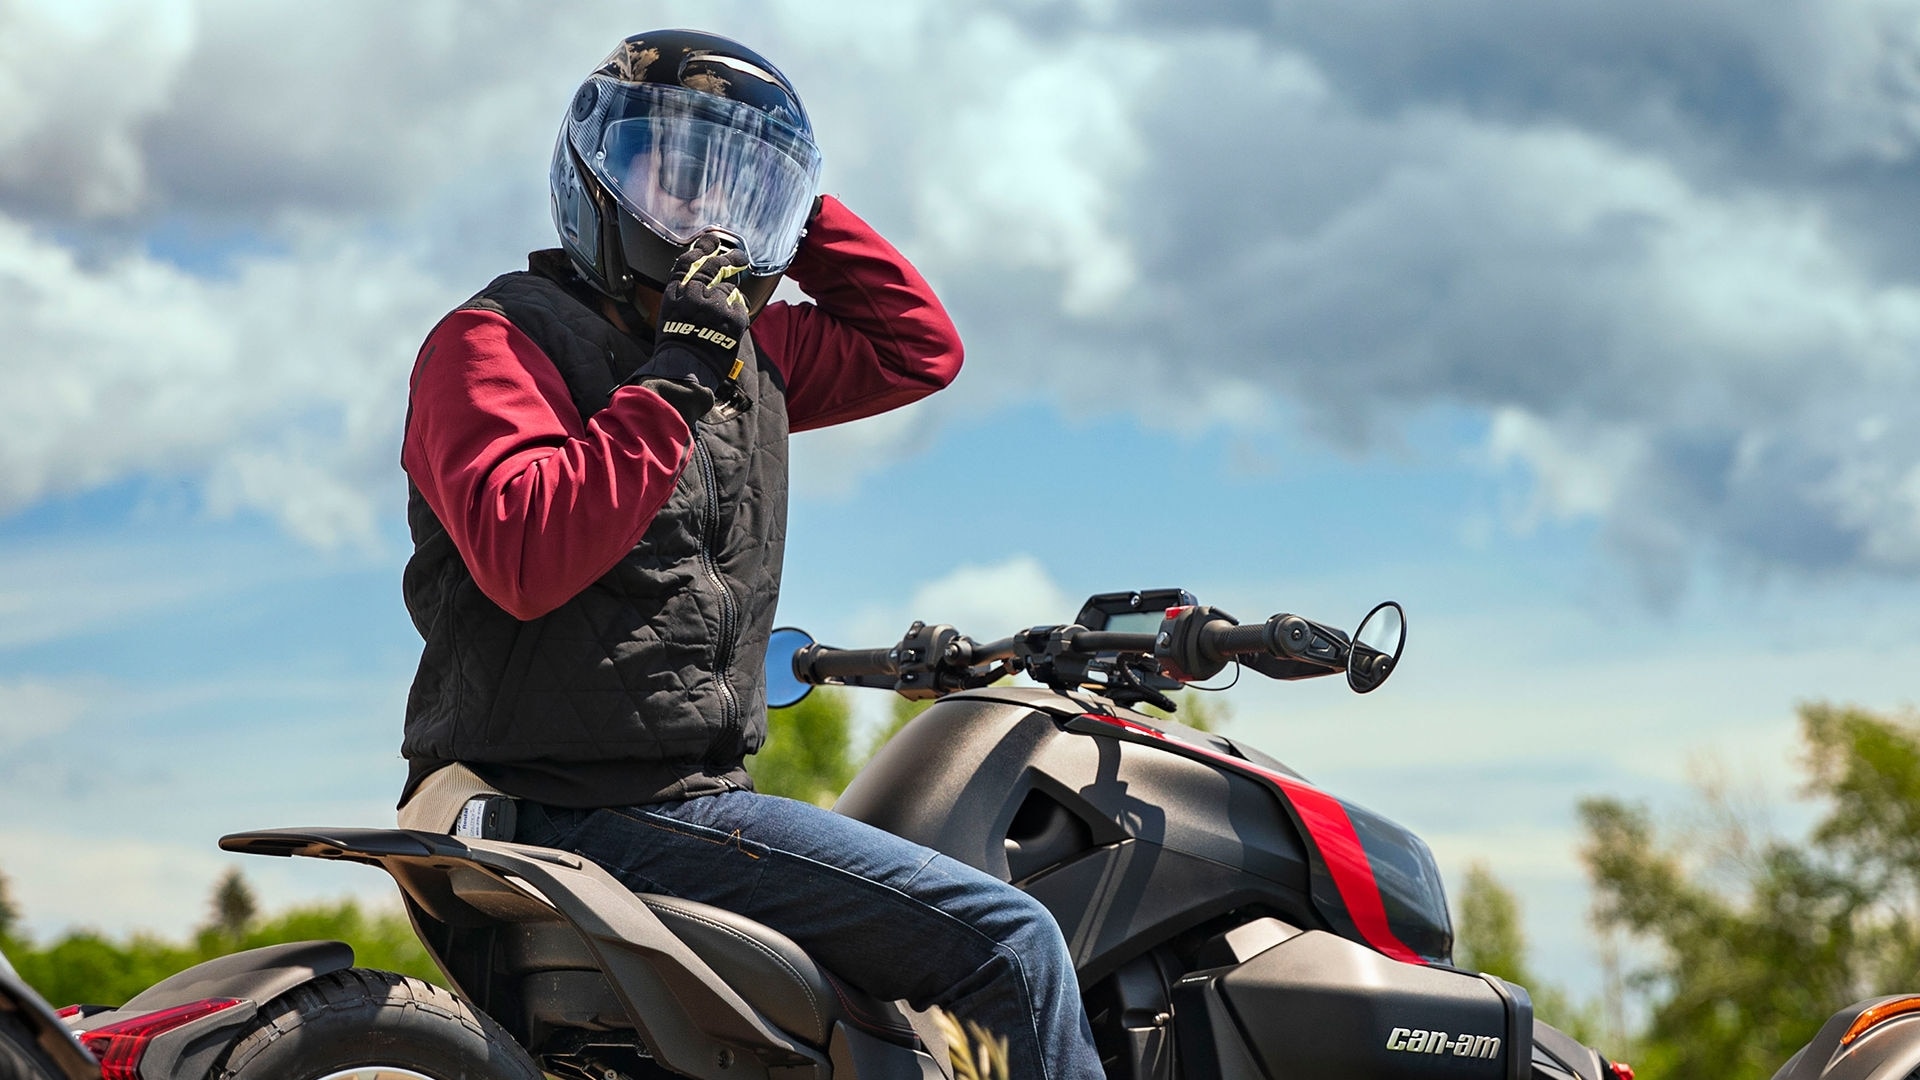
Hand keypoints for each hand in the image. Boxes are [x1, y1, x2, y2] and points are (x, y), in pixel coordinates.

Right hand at [652, 233, 751, 387]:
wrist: (686, 370)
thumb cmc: (677, 349)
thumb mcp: (670, 316)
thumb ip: (684, 296)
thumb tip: (703, 282)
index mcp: (675, 292)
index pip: (689, 261)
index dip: (702, 248)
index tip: (712, 240)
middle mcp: (694, 293)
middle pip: (715, 266)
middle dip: (730, 258)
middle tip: (739, 257)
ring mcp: (715, 304)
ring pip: (730, 289)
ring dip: (730, 298)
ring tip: (720, 319)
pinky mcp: (732, 316)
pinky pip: (740, 306)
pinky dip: (737, 314)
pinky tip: (728, 327)